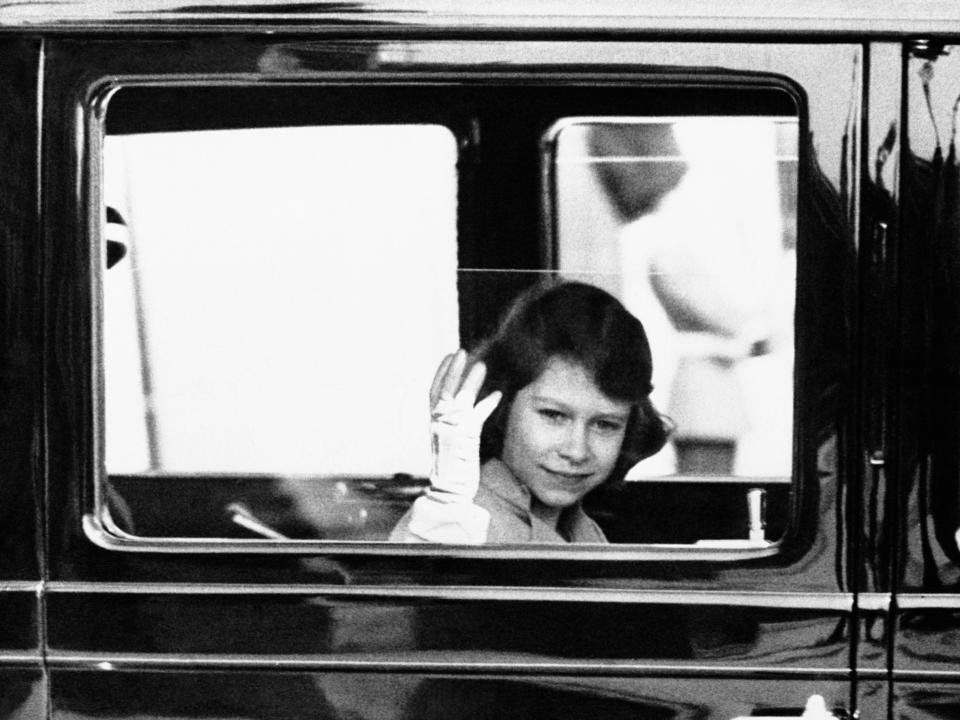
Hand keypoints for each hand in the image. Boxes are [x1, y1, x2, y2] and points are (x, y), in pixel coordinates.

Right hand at [428, 350, 501, 499]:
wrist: (447, 492)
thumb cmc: (452, 468)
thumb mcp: (456, 439)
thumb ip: (464, 420)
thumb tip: (481, 401)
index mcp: (434, 423)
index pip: (434, 392)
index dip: (441, 372)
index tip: (450, 356)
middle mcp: (439, 424)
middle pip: (442, 390)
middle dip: (451, 370)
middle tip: (461, 351)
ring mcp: (450, 430)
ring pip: (458, 399)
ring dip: (469, 381)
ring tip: (481, 364)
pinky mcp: (463, 439)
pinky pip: (475, 417)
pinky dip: (487, 405)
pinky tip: (498, 394)